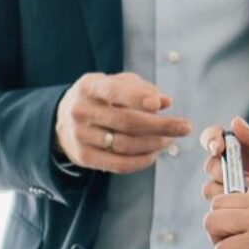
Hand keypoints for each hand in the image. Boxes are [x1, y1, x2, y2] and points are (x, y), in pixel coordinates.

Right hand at [54, 72, 192, 173]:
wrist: (64, 120)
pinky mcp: (82, 157)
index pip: (114, 91)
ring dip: (153, 144)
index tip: (162, 104)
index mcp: (89, 86)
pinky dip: (141, 161)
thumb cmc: (101, 98)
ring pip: (125, 145)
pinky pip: (118, 164)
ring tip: (168, 141)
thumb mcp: (115, 84)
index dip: (138, 97)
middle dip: (160, 126)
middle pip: (126, 122)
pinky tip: (153, 155)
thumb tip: (165, 102)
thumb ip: (140, 89)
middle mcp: (80, 110)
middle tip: (184, 127)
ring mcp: (79, 135)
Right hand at [199, 118, 248, 199]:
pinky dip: (230, 204)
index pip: (212, 137)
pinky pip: (219, 204)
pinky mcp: (231, 201)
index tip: (218, 148)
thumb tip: (235, 122)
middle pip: (210, 165)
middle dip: (223, 172)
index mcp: (236, 145)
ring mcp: (228, 183)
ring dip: (226, 190)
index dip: (210, 140)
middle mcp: (227, 163)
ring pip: (209, 187)